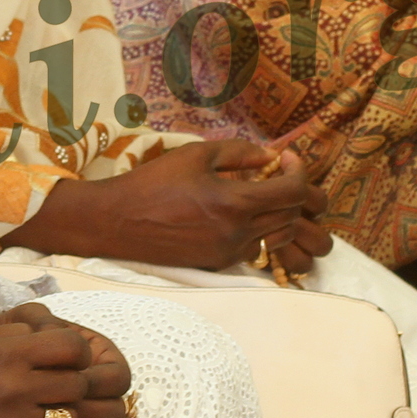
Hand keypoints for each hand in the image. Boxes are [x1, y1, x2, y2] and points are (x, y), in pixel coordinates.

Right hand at [0, 303, 131, 417]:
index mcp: (5, 356)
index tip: (65, 356)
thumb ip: (11, 333)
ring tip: (45, 408)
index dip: (76, 350)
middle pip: (77, 383)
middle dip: (74, 381)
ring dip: (62, 411)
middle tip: (57, 383)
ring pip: (69, 417)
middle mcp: (17, 389)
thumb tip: (47, 329)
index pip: (70, 347)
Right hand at [5, 139, 330, 274]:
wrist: (117, 222)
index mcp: (234, 203)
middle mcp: (238, 233)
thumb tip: (270, 156)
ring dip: (286, 217)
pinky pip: (259, 250)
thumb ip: (239, 153)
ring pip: (283, 238)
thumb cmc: (153, 182)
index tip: (285, 159)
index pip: (293, 192)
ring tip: (271, 198)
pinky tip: (249, 216)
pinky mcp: (220, 264)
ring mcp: (230, 253)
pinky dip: (265, 232)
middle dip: (299, 194)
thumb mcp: (195, 155)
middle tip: (283, 176)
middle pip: (295, 217)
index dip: (298, 171)